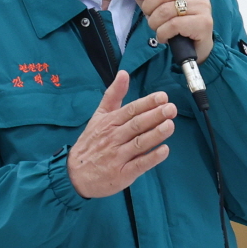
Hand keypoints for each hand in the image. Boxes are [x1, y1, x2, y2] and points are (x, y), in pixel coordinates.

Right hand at [66, 71, 177, 198]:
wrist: (75, 174)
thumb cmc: (92, 142)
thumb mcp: (99, 116)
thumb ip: (113, 95)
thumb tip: (124, 73)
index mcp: (109, 122)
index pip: (130, 110)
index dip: (147, 103)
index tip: (163, 97)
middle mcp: (113, 137)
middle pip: (136, 125)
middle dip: (154, 116)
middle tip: (171, 109)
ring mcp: (118, 156)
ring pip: (139, 143)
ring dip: (155, 134)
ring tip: (170, 125)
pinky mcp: (122, 174)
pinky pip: (139, 164)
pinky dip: (151, 158)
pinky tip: (164, 150)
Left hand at [132, 0, 212, 62]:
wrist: (194, 44)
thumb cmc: (175, 20)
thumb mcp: (155, 4)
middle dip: (148, 8)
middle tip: (150, 17)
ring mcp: (203, 5)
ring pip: (165, 10)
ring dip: (154, 23)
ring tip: (158, 28)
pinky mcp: (204, 22)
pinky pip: (173, 25)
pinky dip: (162, 34)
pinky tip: (165, 36)